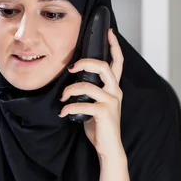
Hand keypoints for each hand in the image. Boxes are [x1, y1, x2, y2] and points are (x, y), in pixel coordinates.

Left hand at [59, 29, 123, 157]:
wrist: (108, 147)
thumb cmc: (100, 126)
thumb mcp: (96, 104)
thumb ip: (91, 92)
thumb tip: (74, 82)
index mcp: (114, 88)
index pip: (118, 62)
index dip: (114, 46)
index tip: (109, 33)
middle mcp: (116, 92)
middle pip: (104, 67)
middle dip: (86, 63)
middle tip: (72, 67)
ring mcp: (111, 101)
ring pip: (88, 85)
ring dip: (70, 90)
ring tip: (63, 98)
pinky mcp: (104, 112)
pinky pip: (82, 104)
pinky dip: (68, 108)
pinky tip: (63, 113)